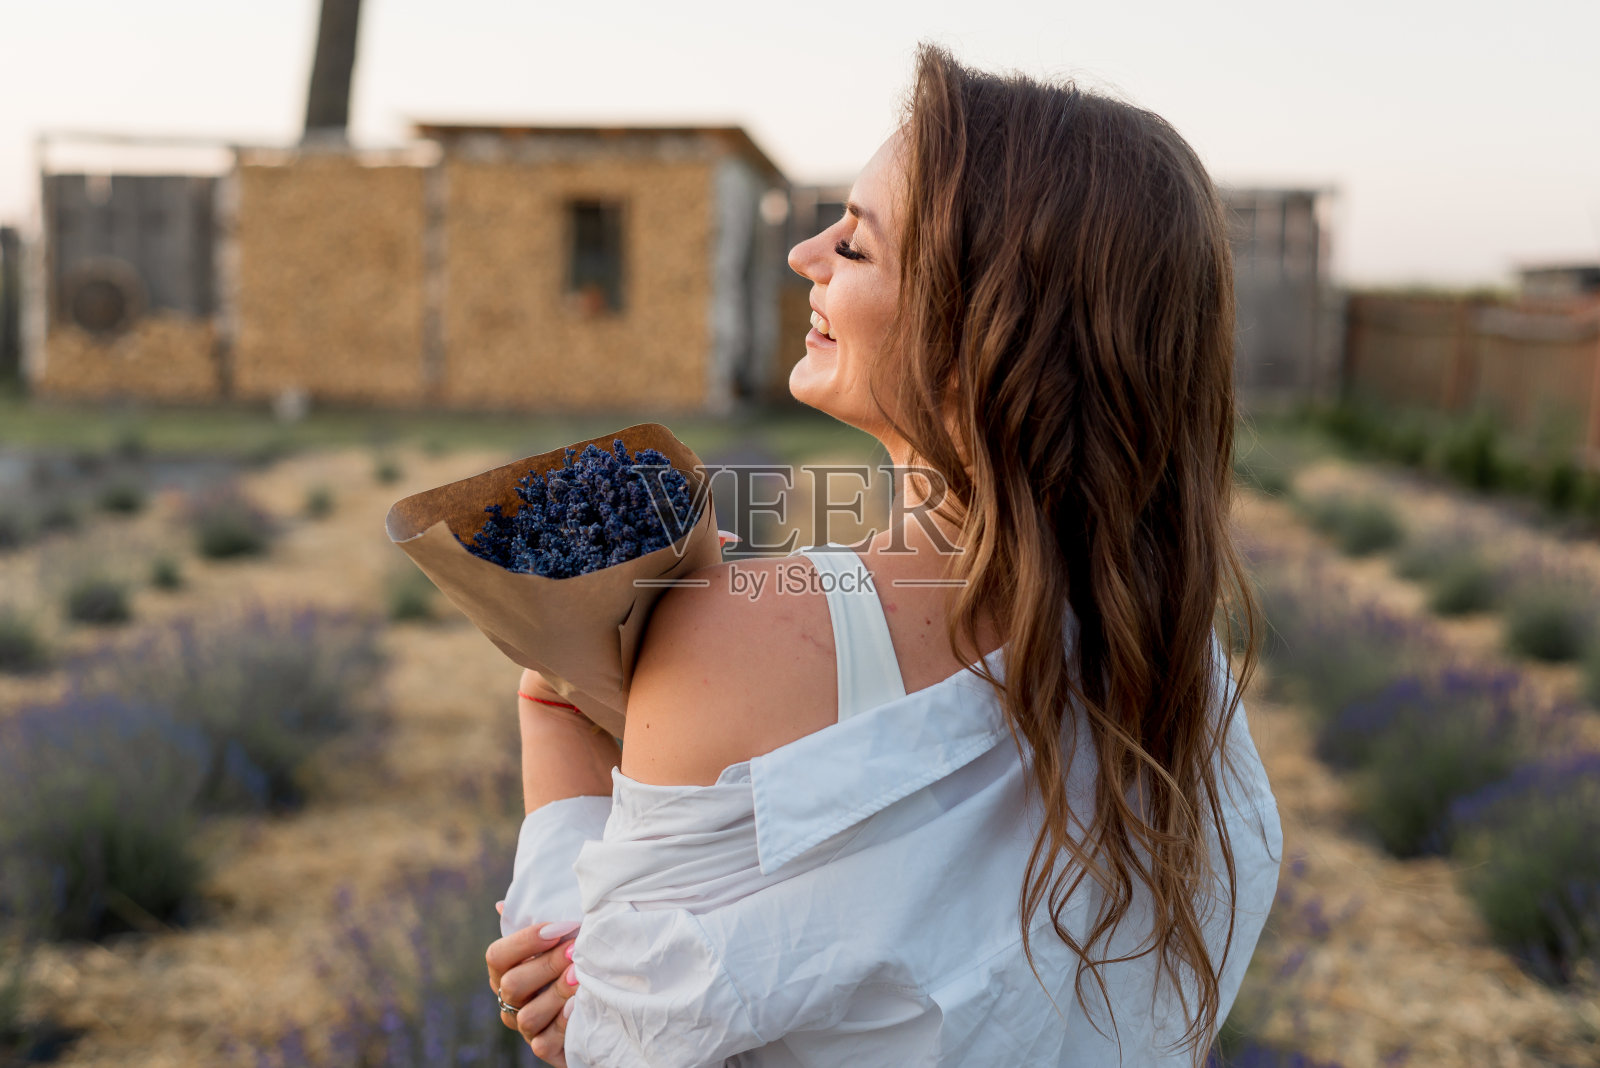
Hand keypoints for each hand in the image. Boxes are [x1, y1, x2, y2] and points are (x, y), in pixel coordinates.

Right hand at [488, 905, 579, 1065]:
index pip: (497, 956)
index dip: (526, 941)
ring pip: (527, 1016)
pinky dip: (561, 1024)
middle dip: (546, 965)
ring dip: (556, 994)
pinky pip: (544, 1043)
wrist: (595, 1000)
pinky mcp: (544, 1048)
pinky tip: (578, 1005)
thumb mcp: (555, 938)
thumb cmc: (570, 958)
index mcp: (505, 970)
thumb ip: (537, 921)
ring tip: (580, 977)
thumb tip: (502, 904)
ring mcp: (524, 1027)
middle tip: (575, 950)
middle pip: (512, 985)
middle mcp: (509, 1000)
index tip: (559, 928)